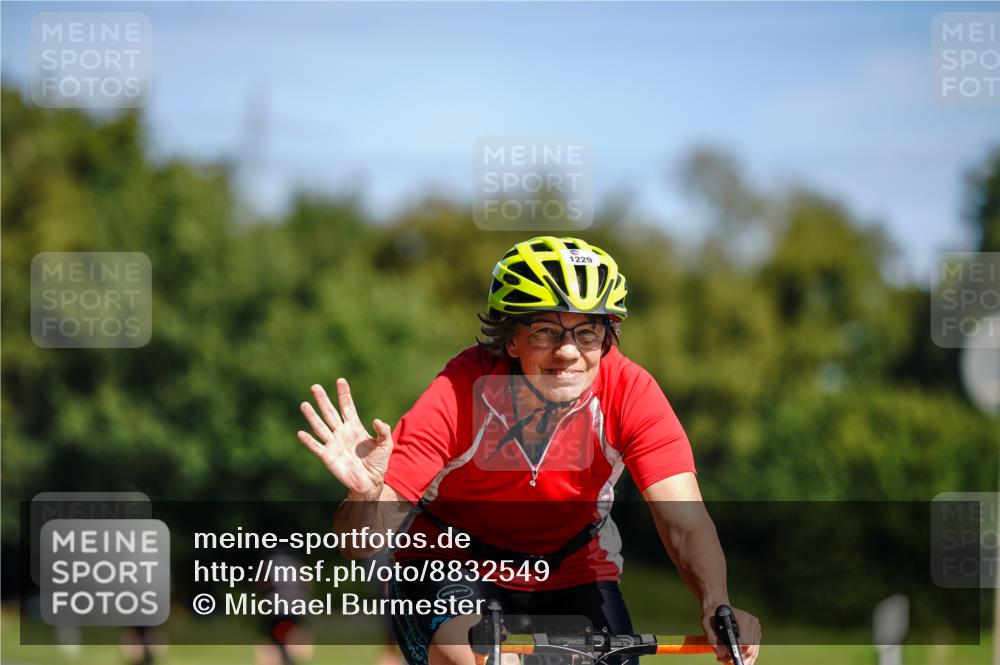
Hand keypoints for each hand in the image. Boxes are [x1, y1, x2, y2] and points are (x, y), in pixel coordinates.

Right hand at [298, 379, 392, 499]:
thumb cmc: (378, 463)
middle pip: (330, 412)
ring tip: (304, 404)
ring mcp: (333, 444)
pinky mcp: (328, 457)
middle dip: (323, 400)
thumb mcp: (385, 444)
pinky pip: (316, 447)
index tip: (340, 381)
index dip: (344, 394)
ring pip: (320, 426)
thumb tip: (377, 420)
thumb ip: (383, 431)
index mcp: (355, 427)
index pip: (347, 407)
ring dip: (312, 416)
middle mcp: (341, 433)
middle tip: (315, 387)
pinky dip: (308, 440)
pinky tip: (301, 433)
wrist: (370, 482)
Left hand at [702, 605, 760, 664]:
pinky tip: (734, 658)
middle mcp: (753, 623)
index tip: (727, 655)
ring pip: (753, 652)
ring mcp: (756, 629)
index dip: (737, 651)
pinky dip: (745, 656)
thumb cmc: (712, 616)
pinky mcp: (756, 635)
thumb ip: (713, 639)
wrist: (719, 609)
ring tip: (726, 659)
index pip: (745, 641)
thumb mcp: (707, 624)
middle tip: (724, 660)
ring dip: (741, 659)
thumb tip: (722, 653)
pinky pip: (753, 650)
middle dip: (738, 658)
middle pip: (750, 648)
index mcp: (744, 618)